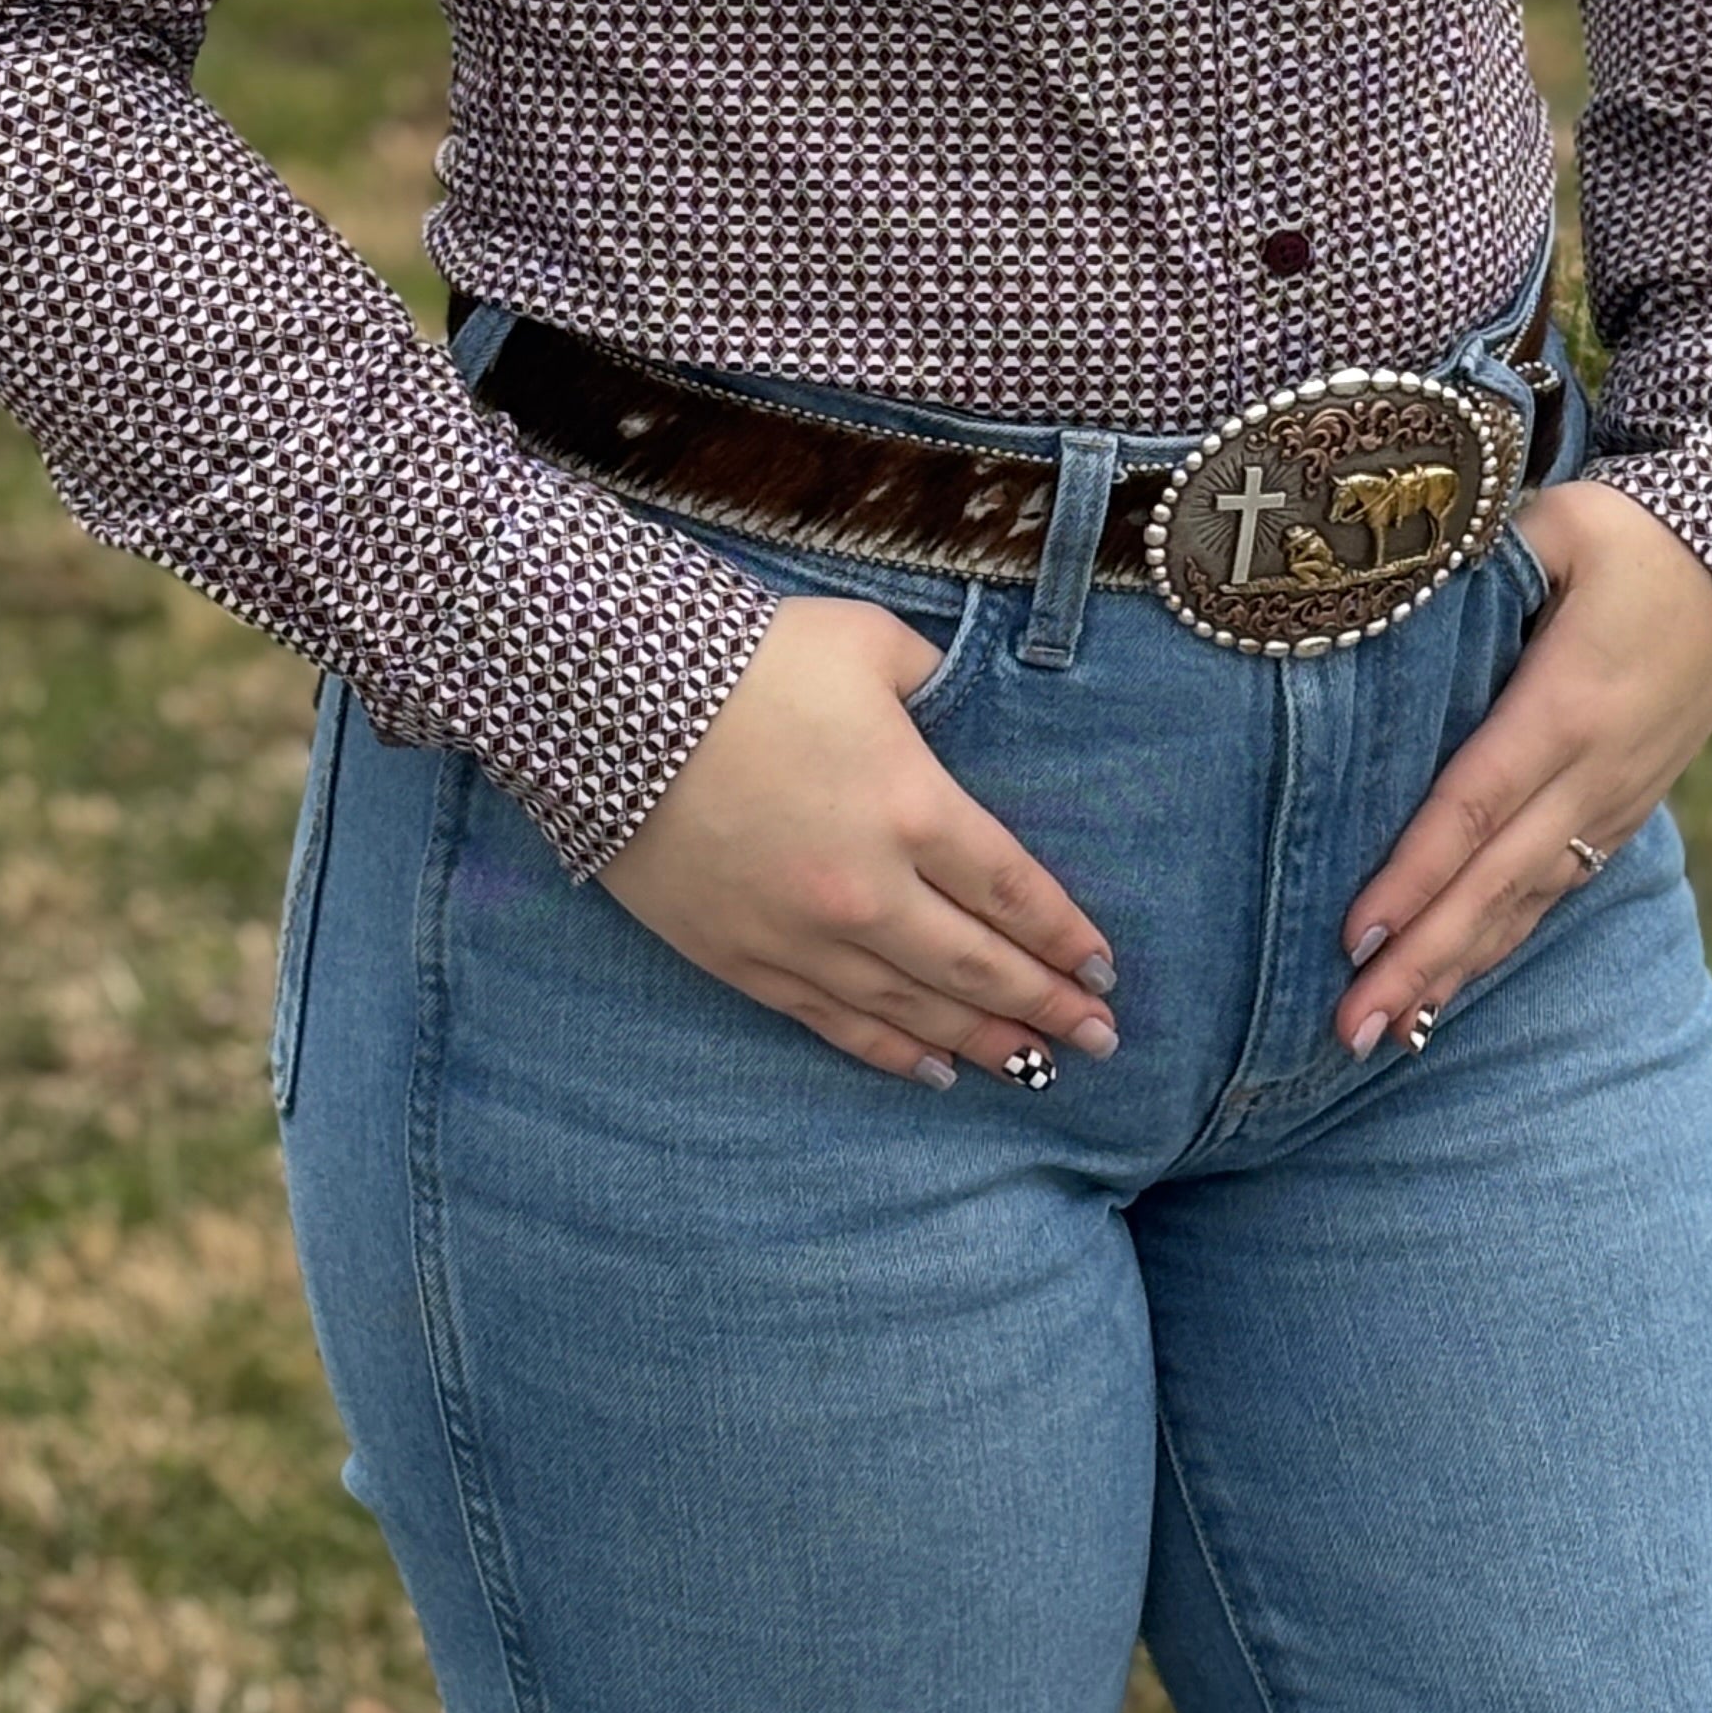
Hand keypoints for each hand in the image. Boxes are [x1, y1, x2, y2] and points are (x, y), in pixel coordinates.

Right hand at [596, 588, 1117, 1088]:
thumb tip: (952, 697)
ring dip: (981, 1040)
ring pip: (912, 1008)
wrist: (609, 701)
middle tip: (1099, 1041)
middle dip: (1047, 1005)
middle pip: (978, 965)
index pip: (1013, 891)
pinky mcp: (741, 958)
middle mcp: (869, 890)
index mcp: (913, 807)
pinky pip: (832, 1021)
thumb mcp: (864, 642)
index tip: (1102, 971)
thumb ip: (928, 676)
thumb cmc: (746, 658)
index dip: (1065, 937)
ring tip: (1034, 1067)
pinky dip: (888, 1050)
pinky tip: (930, 1070)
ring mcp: (802, 935)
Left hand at [1334, 481, 1711, 1059]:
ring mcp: (1614, 802)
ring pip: (1526, 903)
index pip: (1476, 803)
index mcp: (1569, 704)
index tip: (1357, 935)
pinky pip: (1552, 892)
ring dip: (1454, 972)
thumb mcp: (1557, 527)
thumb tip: (1377, 597)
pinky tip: (1447, 989)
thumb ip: (1470, 566)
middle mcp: (1595, 771)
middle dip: (1423, 960)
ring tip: (1382, 1038)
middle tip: (1350, 1029)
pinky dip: (1497, 944)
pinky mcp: (1622, 812)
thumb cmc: (1631, 536)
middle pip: (1497, 881)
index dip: (1418, 873)